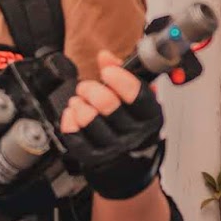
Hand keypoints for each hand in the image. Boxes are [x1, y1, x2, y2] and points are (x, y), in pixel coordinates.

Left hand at [59, 50, 165, 199]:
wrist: (130, 163)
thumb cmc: (133, 124)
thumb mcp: (138, 99)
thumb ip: (122, 74)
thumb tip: (106, 58)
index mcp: (150, 116)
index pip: (136, 94)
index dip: (119, 78)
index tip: (107, 71)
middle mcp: (134, 134)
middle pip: (107, 104)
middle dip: (92, 88)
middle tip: (87, 87)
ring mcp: (114, 147)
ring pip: (88, 119)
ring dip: (79, 103)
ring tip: (79, 100)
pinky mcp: (94, 157)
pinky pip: (74, 136)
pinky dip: (69, 120)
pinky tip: (73, 113)